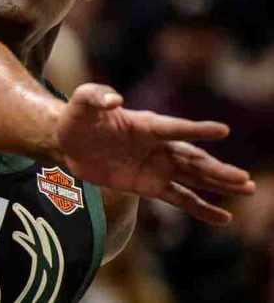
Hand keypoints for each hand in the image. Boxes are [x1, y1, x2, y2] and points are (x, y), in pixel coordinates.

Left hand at [57, 83, 255, 223]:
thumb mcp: (82, 101)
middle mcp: (158, 146)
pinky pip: (180, 199)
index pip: (175, 128)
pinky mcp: (150, 186)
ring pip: (194, 178)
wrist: (68, 142)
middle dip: (218, 169)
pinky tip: (224, 217)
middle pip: (193, 158)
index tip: (222, 130)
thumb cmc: (79, 117)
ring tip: (246, 189)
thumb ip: (96, 96)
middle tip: (245, 179)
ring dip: (219, 184)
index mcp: (146, 124)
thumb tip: (114, 99)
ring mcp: (156, 166)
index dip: (196, 130)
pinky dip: (202, 208)